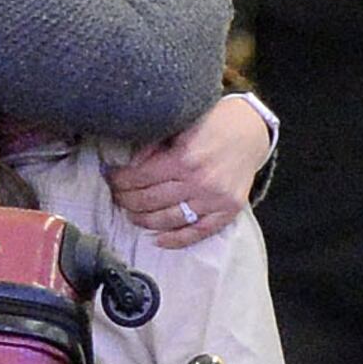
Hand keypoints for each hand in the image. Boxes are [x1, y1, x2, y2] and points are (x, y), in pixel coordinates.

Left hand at [110, 93, 274, 250]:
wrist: (251, 130)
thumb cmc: (213, 123)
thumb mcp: (181, 124)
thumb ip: (155, 146)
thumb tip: (130, 167)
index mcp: (184, 157)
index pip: (140, 177)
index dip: (120, 180)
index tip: (111, 178)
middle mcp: (199, 181)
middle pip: (150, 201)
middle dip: (126, 200)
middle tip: (117, 196)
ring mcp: (214, 199)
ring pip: (168, 220)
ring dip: (144, 220)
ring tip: (131, 214)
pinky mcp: (227, 211)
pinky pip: (198, 232)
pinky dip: (176, 240)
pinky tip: (158, 240)